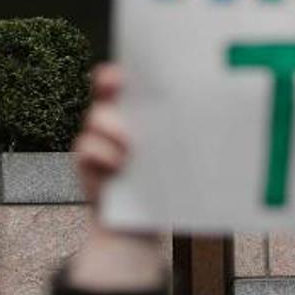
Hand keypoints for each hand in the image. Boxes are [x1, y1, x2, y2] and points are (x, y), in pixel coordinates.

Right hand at [65, 63, 164, 291]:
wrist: (141, 223)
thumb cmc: (165, 183)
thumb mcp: (177, 153)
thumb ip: (182, 131)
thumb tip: (208, 111)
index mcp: (138, 112)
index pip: (123, 82)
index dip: (119, 71)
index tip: (124, 70)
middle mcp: (114, 121)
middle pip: (105, 93)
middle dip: (110, 89)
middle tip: (121, 94)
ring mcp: (97, 140)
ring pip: (96, 117)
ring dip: (113, 130)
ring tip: (130, 149)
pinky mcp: (85, 163)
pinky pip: (86, 148)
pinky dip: (104, 154)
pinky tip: (118, 166)